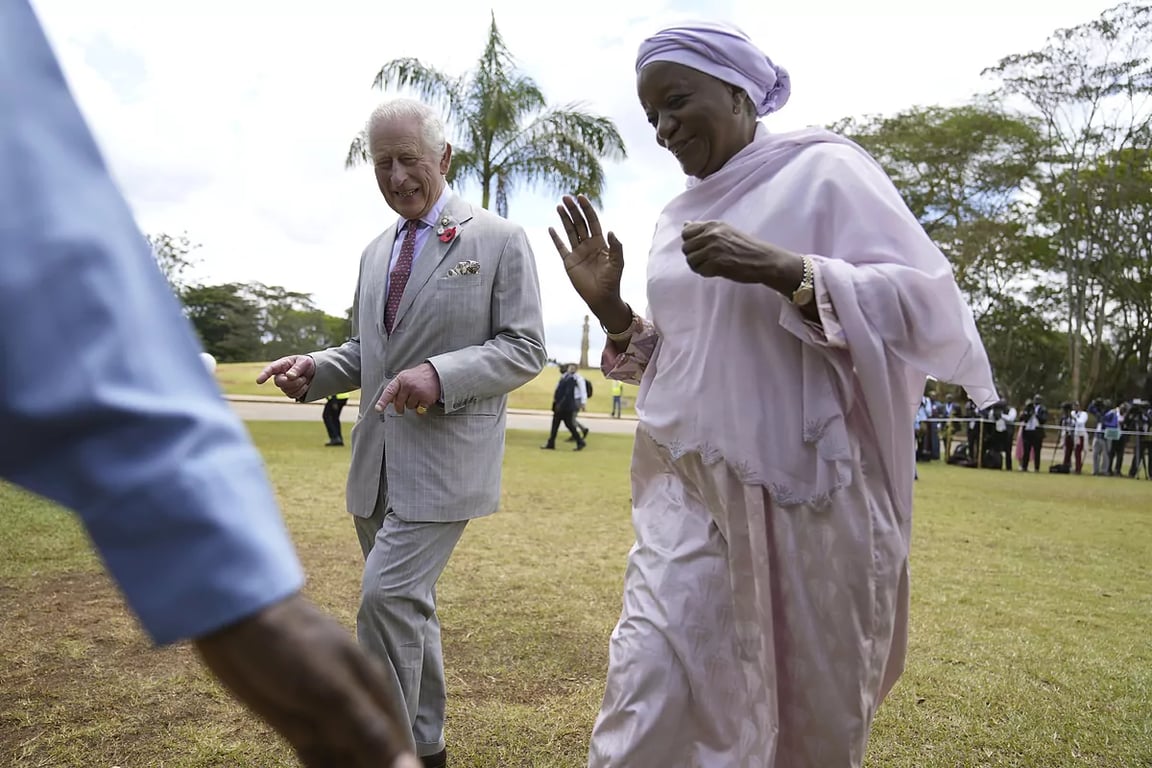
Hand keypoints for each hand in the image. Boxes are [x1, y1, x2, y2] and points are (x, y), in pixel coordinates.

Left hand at [194, 593, 419, 767]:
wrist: (238, 622)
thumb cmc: (293, 645)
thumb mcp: (333, 691)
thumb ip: (371, 733)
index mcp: (374, 696)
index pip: (398, 749)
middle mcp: (356, 710)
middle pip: (373, 758)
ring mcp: (326, 720)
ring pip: (346, 762)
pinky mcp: (298, 728)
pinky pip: (319, 761)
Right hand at [256, 355, 315, 399]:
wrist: (313, 371)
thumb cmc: (306, 363)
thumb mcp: (304, 361)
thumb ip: (297, 368)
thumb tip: (289, 376)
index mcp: (281, 365)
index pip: (270, 369)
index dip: (264, 375)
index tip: (259, 381)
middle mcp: (279, 375)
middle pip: (280, 383)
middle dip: (293, 382)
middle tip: (303, 377)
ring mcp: (283, 385)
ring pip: (287, 390)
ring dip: (299, 386)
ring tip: (304, 378)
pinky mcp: (289, 392)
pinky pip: (293, 395)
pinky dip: (301, 391)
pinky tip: (304, 385)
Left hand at [376, 362, 440, 414]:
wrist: (437, 374)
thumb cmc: (420, 376)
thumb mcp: (406, 377)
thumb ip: (398, 387)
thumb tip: (390, 400)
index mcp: (401, 379)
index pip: (389, 391)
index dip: (382, 401)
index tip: (378, 409)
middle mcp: (408, 385)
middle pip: (398, 403)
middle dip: (400, 407)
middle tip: (401, 409)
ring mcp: (417, 392)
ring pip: (409, 407)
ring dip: (413, 404)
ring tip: (418, 396)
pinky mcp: (425, 398)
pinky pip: (419, 409)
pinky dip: (421, 407)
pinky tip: (424, 399)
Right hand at [548, 195, 625, 319]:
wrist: (602, 298)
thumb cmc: (613, 281)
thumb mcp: (618, 263)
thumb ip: (616, 247)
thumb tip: (610, 231)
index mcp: (600, 242)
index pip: (593, 221)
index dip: (587, 209)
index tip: (581, 197)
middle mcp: (588, 244)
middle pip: (580, 223)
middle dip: (573, 210)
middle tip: (566, 197)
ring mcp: (578, 252)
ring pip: (570, 231)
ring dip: (564, 219)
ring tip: (559, 206)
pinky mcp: (569, 262)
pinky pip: (561, 247)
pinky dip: (556, 238)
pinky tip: (551, 228)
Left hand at [681, 220, 781, 282]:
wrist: (763, 260)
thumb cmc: (745, 247)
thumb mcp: (725, 231)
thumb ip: (704, 229)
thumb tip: (685, 224)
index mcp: (713, 225)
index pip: (686, 232)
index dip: (691, 243)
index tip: (701, 248)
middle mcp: (712, 234)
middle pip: (686, 248)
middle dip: (694, 256)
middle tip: (707, 259)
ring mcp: (713, 249)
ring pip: (690, 260)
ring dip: (699, 266)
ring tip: (712, 265)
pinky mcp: (716, 263)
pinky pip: (700, 270)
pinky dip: (706, 273)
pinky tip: (717, 270)